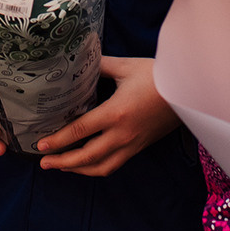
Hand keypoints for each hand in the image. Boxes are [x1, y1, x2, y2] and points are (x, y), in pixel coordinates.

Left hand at [33, 56, 180, 176]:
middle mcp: (122, 135)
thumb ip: (99, 65)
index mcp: (115, 113)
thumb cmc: (157, 76)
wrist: (188, 92)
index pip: (80, 131)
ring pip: (101, 167)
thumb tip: (78, 59)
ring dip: (78, 170)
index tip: (41, 145)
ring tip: (61, 166)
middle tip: (43, 162)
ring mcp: (132, 144)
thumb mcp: (125, 67)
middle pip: (87, 157)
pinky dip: (96, 168)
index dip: (58, 140)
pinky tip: (86, 164)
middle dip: (62, 162)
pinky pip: (114, 164)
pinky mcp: (139, 147)